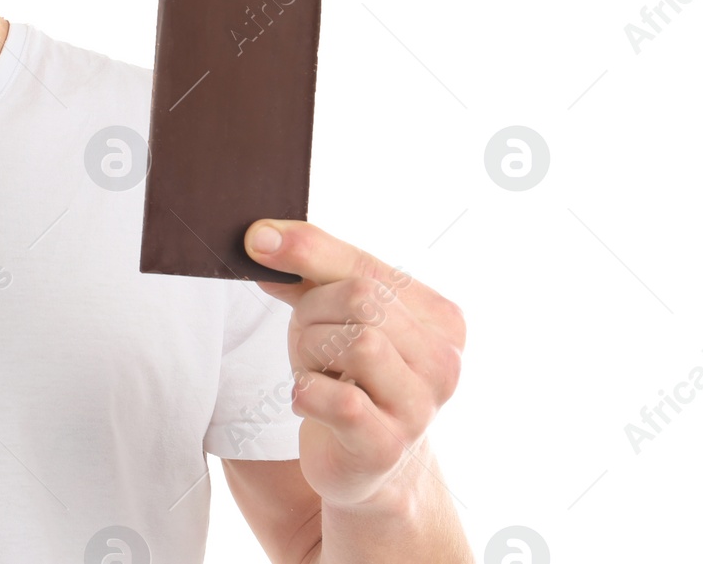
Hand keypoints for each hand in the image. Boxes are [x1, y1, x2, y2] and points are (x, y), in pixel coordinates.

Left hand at [243, 219, 465, 510]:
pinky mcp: (387, 447)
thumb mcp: (331, 313)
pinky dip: (308, 392)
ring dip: (312, 352)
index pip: (366, 265)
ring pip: (357, 342)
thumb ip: (307, 268)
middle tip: (310, 343)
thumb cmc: (347, 376)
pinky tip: (307, 399)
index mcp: (441, 320)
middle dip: (313, 313)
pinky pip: (341, 401)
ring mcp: (421, 408)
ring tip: (315, 372)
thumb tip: (263, 238)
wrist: (361, 463)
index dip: (306, 250)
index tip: (258, 239)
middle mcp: (444, 362)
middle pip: (362, 299)